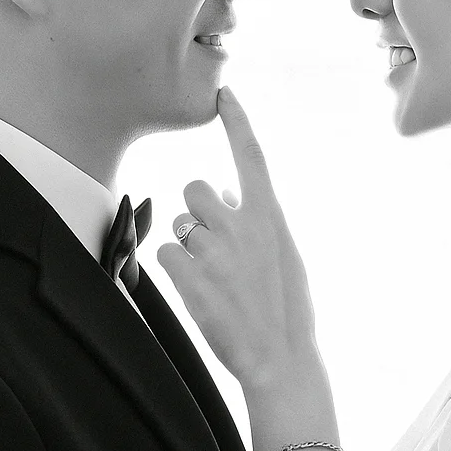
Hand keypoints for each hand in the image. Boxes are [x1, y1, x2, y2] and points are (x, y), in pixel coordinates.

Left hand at [154, 87, 321, 396]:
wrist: (280, 358)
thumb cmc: (286, 307)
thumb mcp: (284, 252)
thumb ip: (257, 219)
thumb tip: (228, 194)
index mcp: (270, 215)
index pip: (251, 155)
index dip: (237, 121)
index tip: (224, 92)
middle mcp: (241, 224)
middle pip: (194, 190)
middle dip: (196, 213)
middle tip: (215, 251)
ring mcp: (214, 249)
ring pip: (178, 224)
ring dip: (188, 247)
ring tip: (215, 281)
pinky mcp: (188, 275)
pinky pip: (164, 253)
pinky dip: (175, 271)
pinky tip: (201, 294)